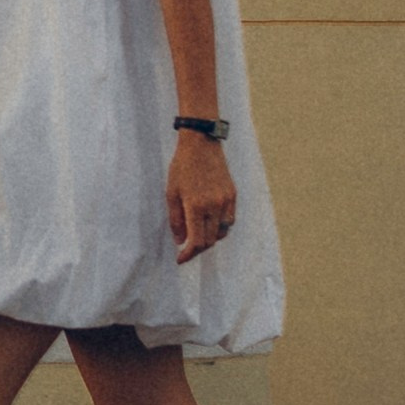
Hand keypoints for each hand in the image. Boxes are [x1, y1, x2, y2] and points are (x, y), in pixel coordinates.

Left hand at [167, 131, 236, 261]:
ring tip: (198, 235)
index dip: (188, 254)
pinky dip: (220, 227)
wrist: (201, 144)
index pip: (197, 241)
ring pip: (222, 232)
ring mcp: (226, 201)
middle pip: (210, 240)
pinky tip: (210, 223)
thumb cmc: (182, 168)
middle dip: (198, 249)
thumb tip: (180, 241)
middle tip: (186, 249)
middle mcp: (214, 206)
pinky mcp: (233, 195)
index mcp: (196, 206)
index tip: (180, 259)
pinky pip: (230, 220)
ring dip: (210, 238)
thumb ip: (176, 220)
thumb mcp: (171, 193)